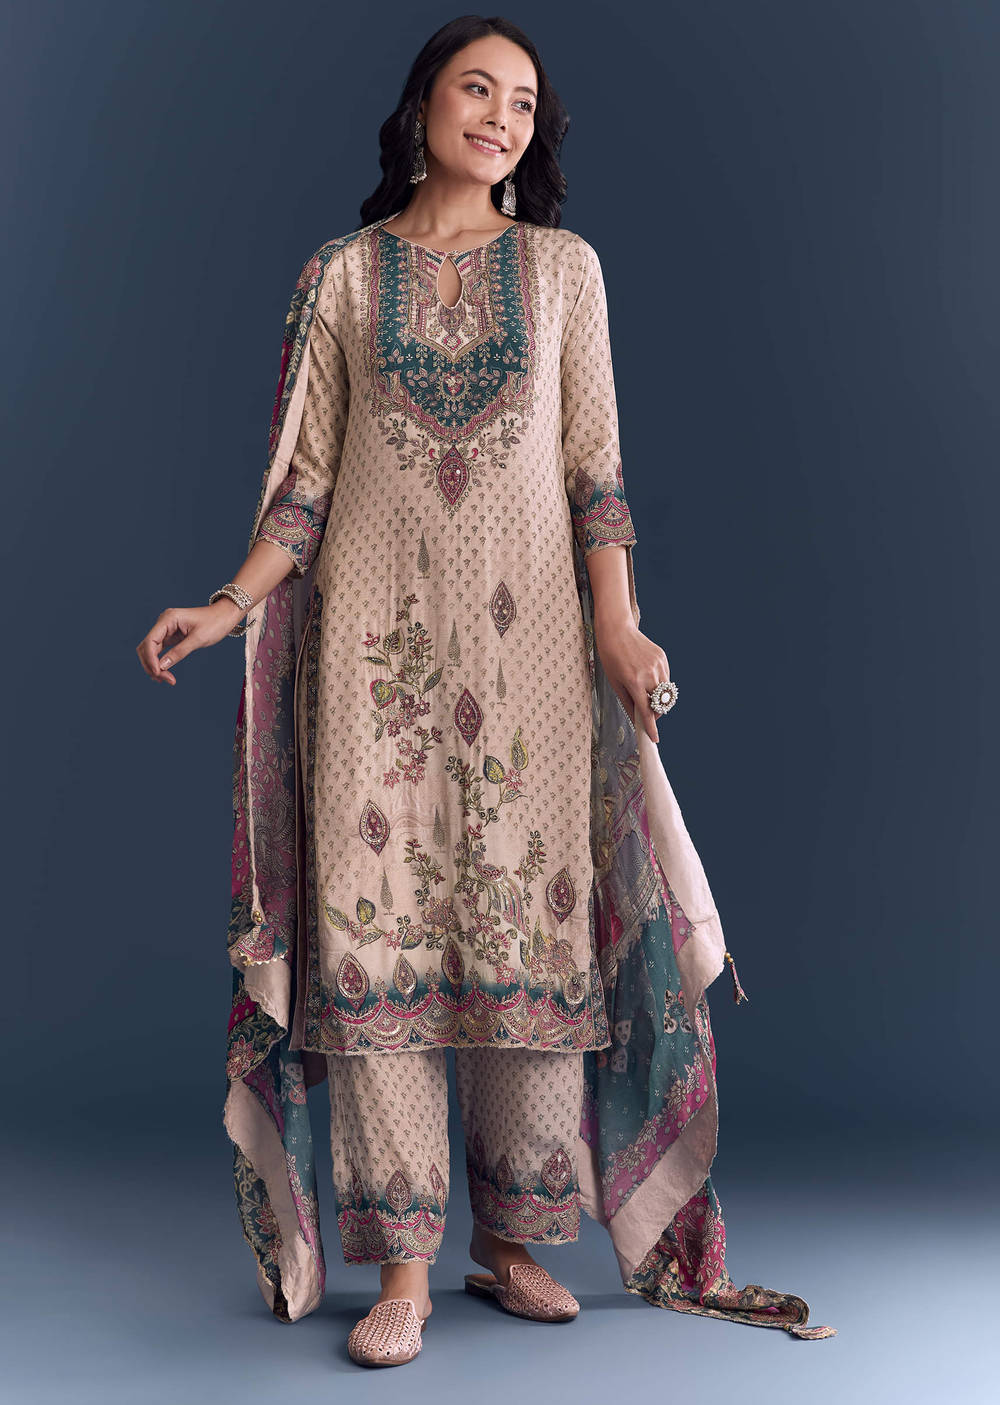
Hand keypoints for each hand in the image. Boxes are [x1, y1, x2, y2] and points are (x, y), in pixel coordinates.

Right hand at [136, 601, 242, 684]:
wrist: (225, 616)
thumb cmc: (215, 623)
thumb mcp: (198, 639)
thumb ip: (179, 652)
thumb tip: (162, 667)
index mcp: (168, 618)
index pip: (150, 641)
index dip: (150, 659)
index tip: (158, 673)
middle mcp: (163, 623)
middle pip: (147, 647)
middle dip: (151, 664)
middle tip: (164, 680)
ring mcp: (166, 630)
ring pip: (151, 650)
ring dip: (154, 665)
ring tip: (166, 680)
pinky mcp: (171, 636)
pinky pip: (159, 651)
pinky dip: (160, 662)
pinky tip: (165, 673)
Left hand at [592, 611, 670, 742]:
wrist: (617, 630)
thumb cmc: (611, 657)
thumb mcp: (615, 682)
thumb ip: (627, 702)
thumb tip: (636, 720)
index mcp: (634, 682)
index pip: (646, 711)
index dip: (651, 727)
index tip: (654, 739)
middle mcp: (649, 674)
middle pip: (659, 704)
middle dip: (654, 713)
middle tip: (646, 713)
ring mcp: (658, 665)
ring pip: (665, 693)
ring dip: (658, 699)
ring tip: (646, 694)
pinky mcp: (662, 658)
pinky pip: (666, 678)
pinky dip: (659, 684)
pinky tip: (648, 678)